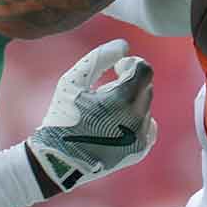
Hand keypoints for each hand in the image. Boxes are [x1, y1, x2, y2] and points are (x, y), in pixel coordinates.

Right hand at [26, 39, 158, 191]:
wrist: (59, 161)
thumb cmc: (62, 118)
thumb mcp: (72, 81)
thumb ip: (99, 57)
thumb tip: (125, 45)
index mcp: (121, 99)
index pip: (144, 69)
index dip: (130, 64)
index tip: (116, 69)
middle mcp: (136, 119)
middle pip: (145, 87)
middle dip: (128, 83)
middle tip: (103, 92)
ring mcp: (140, 137)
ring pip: (145, 105)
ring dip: (130, 102)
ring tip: (104, 112)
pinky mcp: (140, 150)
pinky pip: (147, 125)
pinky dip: (134, 120)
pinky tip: (113, 125)